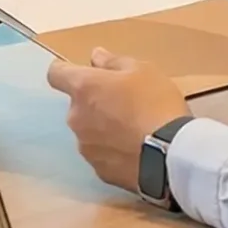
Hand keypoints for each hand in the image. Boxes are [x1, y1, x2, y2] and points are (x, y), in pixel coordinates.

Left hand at [45, 49, 188, 194]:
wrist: (171, 154)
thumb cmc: (156, 104)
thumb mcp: (143, 71)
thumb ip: (113, 62)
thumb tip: (95, 57)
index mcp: (83, 88)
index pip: (56, 74)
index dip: (65, 71)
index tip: (82, 73)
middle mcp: (76, 118)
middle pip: (77, 106)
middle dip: (94, 103)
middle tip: (125, 105)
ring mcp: (85, 147)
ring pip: (88, 132)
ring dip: (102, 129)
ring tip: (133, 132)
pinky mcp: (98, 171)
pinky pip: (101, 155)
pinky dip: (113, 151)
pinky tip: (135, 151)